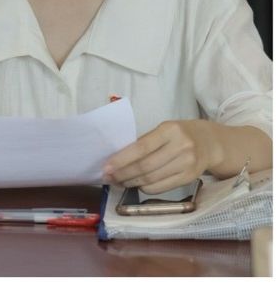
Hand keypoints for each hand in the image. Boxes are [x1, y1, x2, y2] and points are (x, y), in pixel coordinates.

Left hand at [104, 120, 220, 193]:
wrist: (211, 143)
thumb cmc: (180, 135)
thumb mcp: (164, 130)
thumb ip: (145, 142)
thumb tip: (117, 161)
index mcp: (170, 130)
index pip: (141, 148)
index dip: (121, 160)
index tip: (106, 167)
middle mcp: (181, 147)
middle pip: (145, 166)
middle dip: (123, 174)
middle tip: (108, 178)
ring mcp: (187, 164)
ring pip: (152, 179)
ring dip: (131, 183)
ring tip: (119, 182)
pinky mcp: (190, 178)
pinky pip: (162, 187)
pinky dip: (146, 188)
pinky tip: (137, 185)